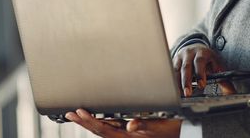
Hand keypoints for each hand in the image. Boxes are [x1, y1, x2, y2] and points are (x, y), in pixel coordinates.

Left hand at [65, 109, 180, 137]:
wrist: (180, 133)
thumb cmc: (171, 130)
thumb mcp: (159, 127)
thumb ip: (145, 126)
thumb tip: (130, 125)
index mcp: (128, 136)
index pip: (104, 128)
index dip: (90, 121)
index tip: (78, 112)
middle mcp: (125, 136)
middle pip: (99, 130)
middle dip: (83, 121)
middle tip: (68, 114)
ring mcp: (126, 134)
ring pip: (103, 129)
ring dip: (89, 122)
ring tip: (76, 115)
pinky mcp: (129, 132)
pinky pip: (110, 127)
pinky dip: (100, 122)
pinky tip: (95, 119)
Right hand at [173, 44, 234, 96]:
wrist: (196, 47)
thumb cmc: (207, 58)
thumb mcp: (216, 63)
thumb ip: (222, 76)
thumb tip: (231, 90)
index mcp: (201, 52)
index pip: (200, 61)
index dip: (200, 73)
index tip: (201, 85)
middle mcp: (189, 53)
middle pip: (186, 67)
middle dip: (187, 81)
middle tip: (188, 93)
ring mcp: (180, 57)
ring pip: (177, 70)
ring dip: (177, 83)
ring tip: (180, 95)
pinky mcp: (174, 62)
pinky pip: (171, 72)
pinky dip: (172, 81)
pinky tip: (174, 90)